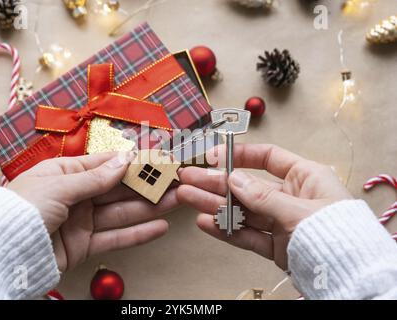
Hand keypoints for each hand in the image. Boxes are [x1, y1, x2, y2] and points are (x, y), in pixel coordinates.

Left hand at [8, 152, 178, 271]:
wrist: (2, 253)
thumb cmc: (21, 210)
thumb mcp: (58, 185)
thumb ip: (94, 177)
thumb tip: (124, 161)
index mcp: (64, 173)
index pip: (105, 164)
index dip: (132, 162)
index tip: (157, 159)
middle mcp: (75, 195)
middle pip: (118, 189)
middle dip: (146, 185)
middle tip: (174, 180)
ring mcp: (81, 221)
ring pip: (121, 212)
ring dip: (150, 207)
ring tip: (177, 200)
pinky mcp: (84, 245)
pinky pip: (115, 238)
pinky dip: (138, 234)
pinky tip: (159, 226)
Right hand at [177, 144, 351, 269]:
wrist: (350, 276)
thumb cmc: (336, 234)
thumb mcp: (298, 209)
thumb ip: (263, 196)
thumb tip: (234, 179)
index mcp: (306, 177)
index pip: (268, 158)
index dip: (240, 155)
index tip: (214, 156)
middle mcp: (292, 196)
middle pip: (247, 185)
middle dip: (216, 182)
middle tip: (189, 177)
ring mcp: (282, 222)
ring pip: (243, 211)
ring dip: (215, 205)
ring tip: (187, 198)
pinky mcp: (277, 245)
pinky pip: (247, 235)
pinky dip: (227, 230)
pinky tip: (206, 222)